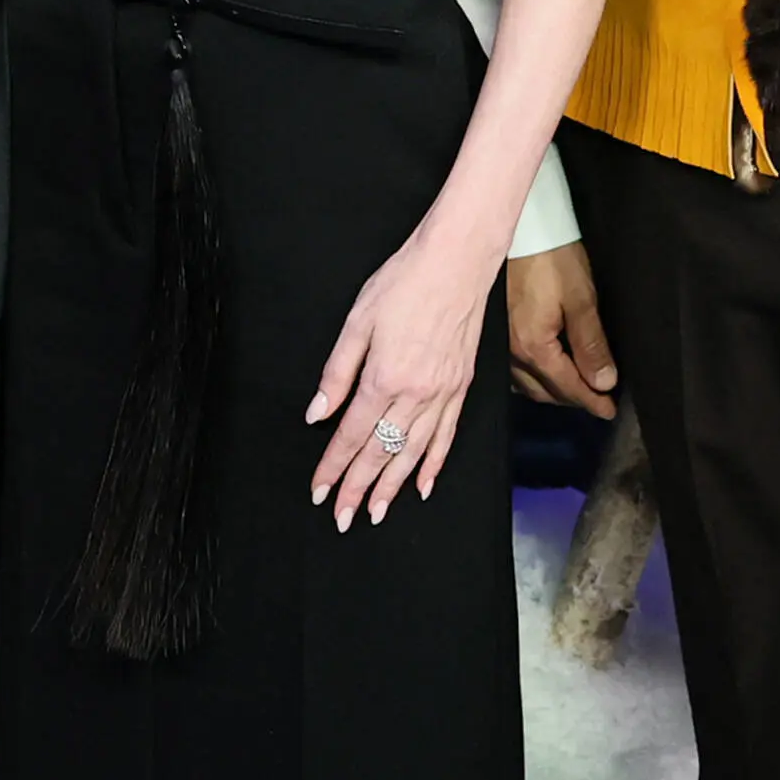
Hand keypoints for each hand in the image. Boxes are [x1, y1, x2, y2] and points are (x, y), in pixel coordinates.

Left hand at [306, 213, 498, 525]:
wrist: (457, 262)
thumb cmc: (404, 283)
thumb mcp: (358, 322)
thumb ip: (336, 373)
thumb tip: (318, 413)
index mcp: (384, 378)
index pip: (352, 435)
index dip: (333, 467)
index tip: (320, 491)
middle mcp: (416, 394)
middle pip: (382, 452)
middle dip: (359, 488)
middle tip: (343, 517)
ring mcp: (443, 394)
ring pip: (413, 453)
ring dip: (393, 486)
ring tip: (376, 511)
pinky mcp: (461, 388)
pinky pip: (445, 437)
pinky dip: (433, 465)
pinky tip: (422, 486)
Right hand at [503, 242, 614, 413]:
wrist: (522, 228)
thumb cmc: (553, 260)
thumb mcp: (581, 299)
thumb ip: (591, 344)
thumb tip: (604, 383)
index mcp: (534, 347)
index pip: (568, 387)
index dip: (592, 402)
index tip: (610, 413)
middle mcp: (512, 354)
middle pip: (547, 391)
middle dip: (574, 399)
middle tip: (599, 401)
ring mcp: (501, 345)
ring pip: (528, 385)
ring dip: (554, 391)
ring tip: (577, 390)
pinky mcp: (496, 333)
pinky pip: (515, 371)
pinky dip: (535, 379)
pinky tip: (546, 374)